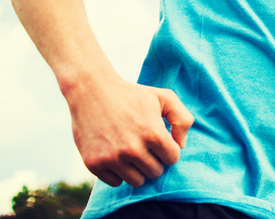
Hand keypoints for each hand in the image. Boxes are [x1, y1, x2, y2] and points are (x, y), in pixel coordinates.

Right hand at [66, 73, 193, 187]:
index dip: (168, 149)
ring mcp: (112, 158)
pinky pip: (116, 182)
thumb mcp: (164, 97)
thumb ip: (183, 120)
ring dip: (138, 169)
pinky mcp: (94, 164)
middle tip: (144, 144)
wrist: (92, 91)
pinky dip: (118, 172)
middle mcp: (132, 149)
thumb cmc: (132, 95)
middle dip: (154, 160)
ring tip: (132, 150)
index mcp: (153, 133)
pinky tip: (116, 154)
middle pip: (155, 172)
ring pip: (137, 181)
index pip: (172, 158)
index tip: (159, 139)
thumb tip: (181, 146)